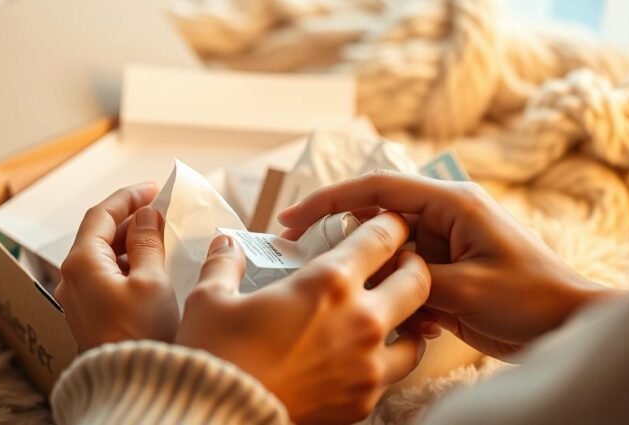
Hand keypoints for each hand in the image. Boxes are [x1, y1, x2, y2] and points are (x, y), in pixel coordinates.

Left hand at [56, 183, 179, 351]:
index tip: (152, 188)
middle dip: (130, 218)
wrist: (130, 387)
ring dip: (130, 242)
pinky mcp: (90, 314)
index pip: (101, 214)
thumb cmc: (140, 335)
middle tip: (160, 209)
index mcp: (82, 262)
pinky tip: (152, 266)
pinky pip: (106, 276)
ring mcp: (78, 298)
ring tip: (161, 235)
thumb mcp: (152, 281)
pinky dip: (128, 264)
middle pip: (99, 234)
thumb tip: (146, 216)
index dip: (128, 197)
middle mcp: (72, 277)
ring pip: (103, 256)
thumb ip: (148, 242)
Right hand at [175, 212, 430, 423]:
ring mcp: (368, 365)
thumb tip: (226, 243)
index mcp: (329, 282)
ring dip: (407, 320)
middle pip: (418, 280)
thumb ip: (225, 262)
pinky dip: (384, 362)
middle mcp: (360, 320)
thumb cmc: (217, 354)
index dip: (389, 223)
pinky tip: (362, 357)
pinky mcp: (364, 401)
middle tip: (395, 263)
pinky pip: (392, 375)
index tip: (386, 222)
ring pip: (416, 335)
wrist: (221, 416)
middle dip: (413, 265)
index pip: (382, 237)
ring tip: (386, 316)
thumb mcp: (210, 298)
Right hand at [279, 170, 617, 358]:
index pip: (377, 188)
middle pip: (378, 217)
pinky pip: (407, 275)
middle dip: (348, 239)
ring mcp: (448, 242)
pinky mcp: (450, 269)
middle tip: (309, 257)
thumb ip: (410, 276)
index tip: (291, 219)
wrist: (570, 326)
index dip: (329, 199)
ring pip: (390, 251)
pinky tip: (411, 320)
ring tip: (371, 298)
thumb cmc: (530, 300)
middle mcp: (447, 215)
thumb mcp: (464, 291)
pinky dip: (399, 295)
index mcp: (452, 204)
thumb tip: (372, 270)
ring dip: (378, 276)